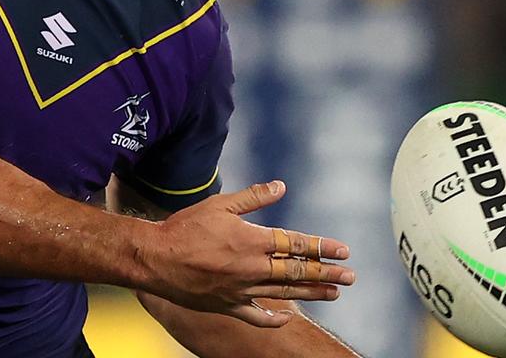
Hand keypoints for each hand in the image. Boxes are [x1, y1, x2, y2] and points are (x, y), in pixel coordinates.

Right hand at [139, 180, 354, 327]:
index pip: (297, 244)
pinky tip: (287, 316)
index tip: (344, 251)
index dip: (322, 247)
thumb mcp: (220, 204)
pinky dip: (273, 318)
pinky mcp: (227, 305)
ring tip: (334, 293)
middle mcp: (252, 267)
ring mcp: (241, 289)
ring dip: (312, 292)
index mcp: (252, 240)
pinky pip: (256, 315)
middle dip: (327, 273)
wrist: (155, 258)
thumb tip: (281, 186)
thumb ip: (253, 198)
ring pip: (285, 292)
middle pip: (298, 271)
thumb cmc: (185, 227)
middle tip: (350, 277)